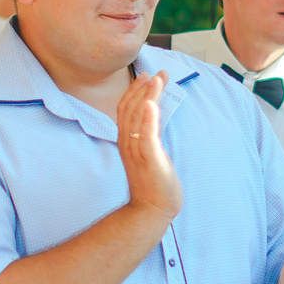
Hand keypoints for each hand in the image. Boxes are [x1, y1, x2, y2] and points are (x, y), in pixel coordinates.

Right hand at [115, 72, 182, 221]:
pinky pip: (146, 136)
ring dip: (148, 95)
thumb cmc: (153, 183)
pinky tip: (153, 104)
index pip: (125, 109)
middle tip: (155, 72)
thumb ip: (148, 136)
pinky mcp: (149, 160)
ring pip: (138, 117)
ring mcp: (136, 151)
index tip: (147, 75)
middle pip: (130, 108)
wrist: (152, 210)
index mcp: (126, 141)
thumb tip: (153, 119)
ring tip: (158, 79)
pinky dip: (149, 118)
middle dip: (143, 88)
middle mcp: (127, 144)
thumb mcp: (149, 154)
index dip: (135, 90)